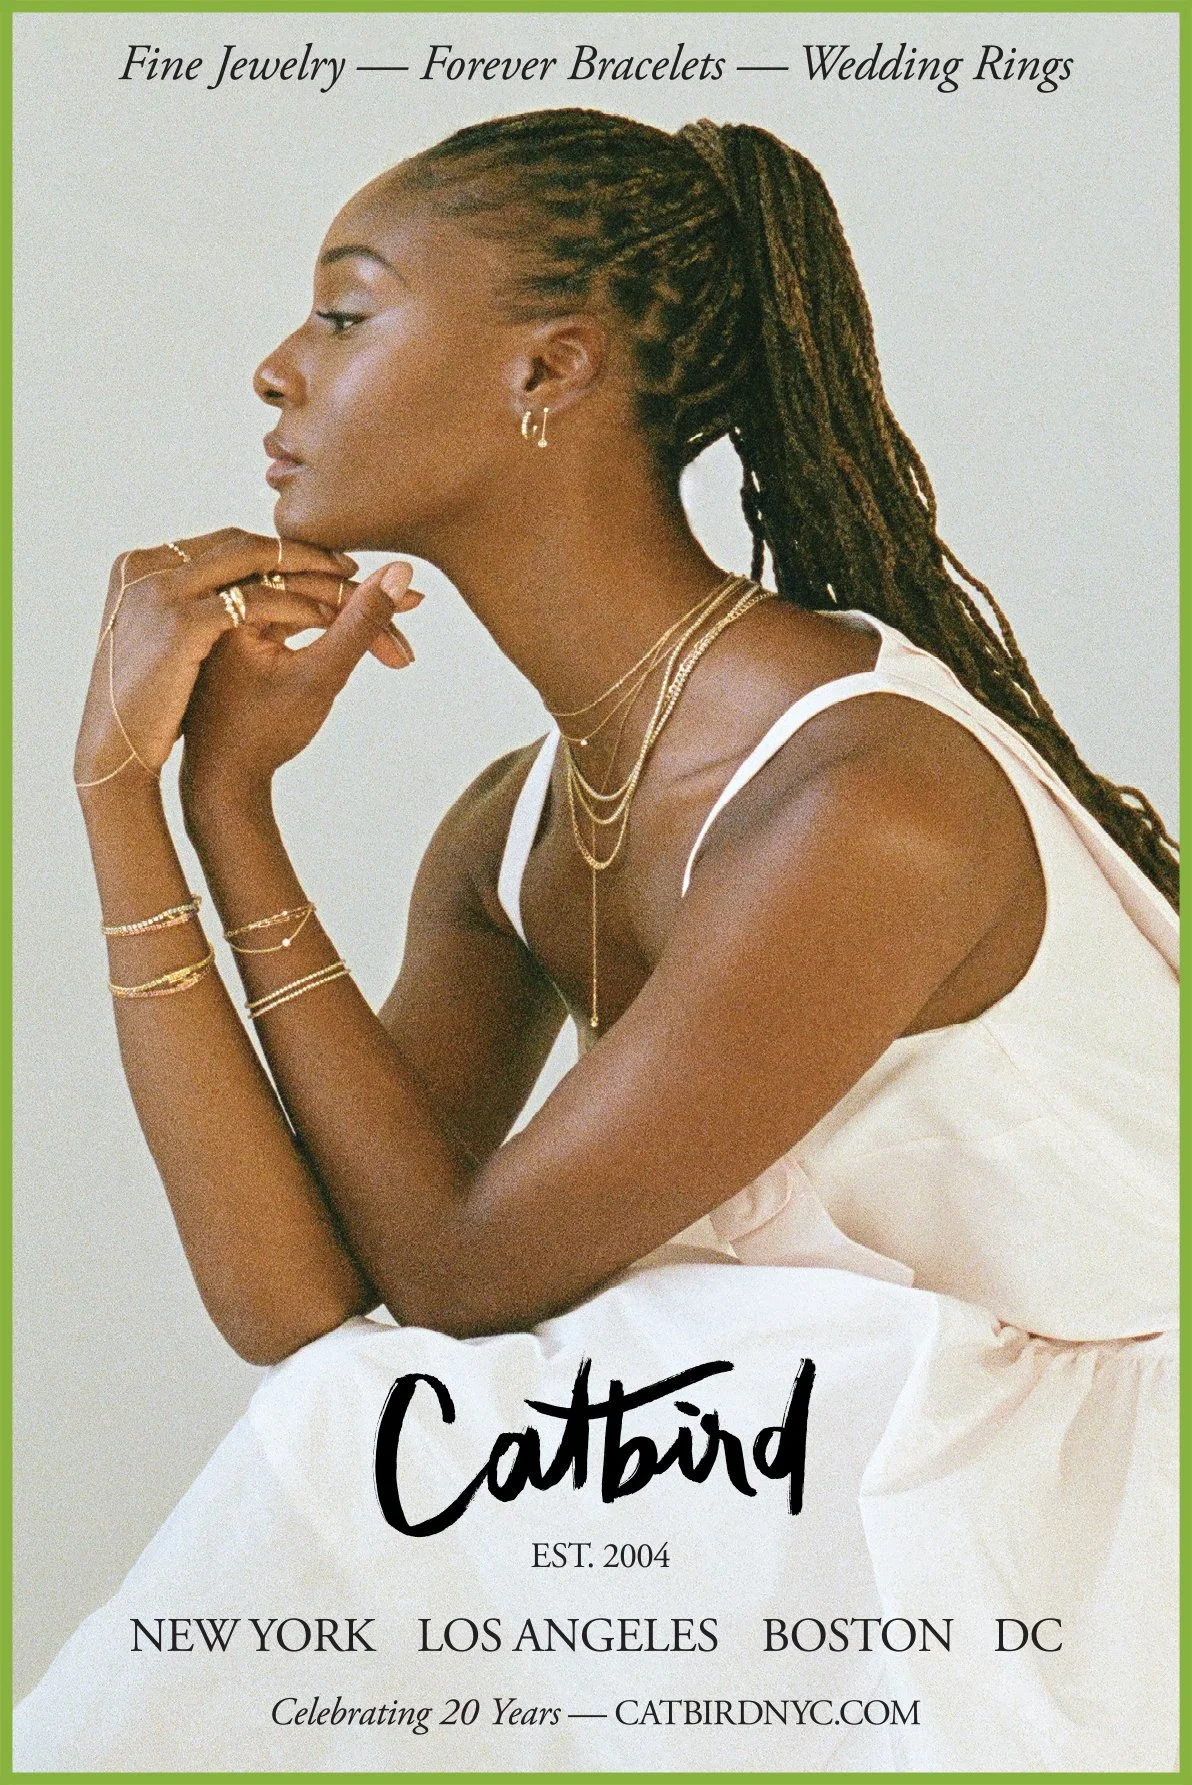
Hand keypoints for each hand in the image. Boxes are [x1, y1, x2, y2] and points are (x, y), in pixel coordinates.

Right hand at [73, 527, 363, 792]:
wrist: (120, 755)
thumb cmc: (158, 711)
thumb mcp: (192, 653)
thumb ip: (215, 613)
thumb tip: (255, 601)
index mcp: (152, 567)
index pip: (234, 547)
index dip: (288, 554)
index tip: (334, 570)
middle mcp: (153, 565)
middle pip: (250, 547)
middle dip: (311, 557)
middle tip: (357, 572)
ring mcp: (164, 590)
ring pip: (258, 565)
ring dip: (314, 577)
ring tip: (357, 592)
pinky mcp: (180, 623)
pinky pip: (255, 600)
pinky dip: (297, 607)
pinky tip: (331, 621)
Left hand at [180, 555, 423, 806]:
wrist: (223, 782)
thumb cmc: (264, 734)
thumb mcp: (321, 675)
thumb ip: (361, 624)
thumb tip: (401, 571)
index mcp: (230, 600)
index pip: (311, 579)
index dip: (367, 595)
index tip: (414, 608)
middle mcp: (226, 600)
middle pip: (310, 587)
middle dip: (364, 610)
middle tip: (406, 630)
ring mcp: (234, 619)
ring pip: (307, 602)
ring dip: (352, 621)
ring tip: (395, 648)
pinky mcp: (245, 638)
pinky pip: (296, 617)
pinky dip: (331, 630)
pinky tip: (368, 644)